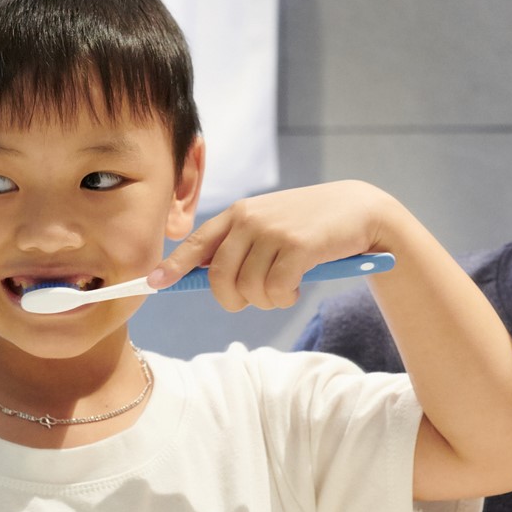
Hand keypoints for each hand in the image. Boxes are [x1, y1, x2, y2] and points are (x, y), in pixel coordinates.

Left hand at [146, 181, 405, 311]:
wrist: (359, 211)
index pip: (196, 243)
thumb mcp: (270, 225)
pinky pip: (276, 290)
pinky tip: (298, 285)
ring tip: (285, 288)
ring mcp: (273, 231)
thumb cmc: (311, 225)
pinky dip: (285, 297)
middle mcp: (250, 219)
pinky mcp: (298, 246)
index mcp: (238, 214)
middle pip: (219, 279)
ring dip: (267, 301)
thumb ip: (241, 245)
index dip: (173, 267)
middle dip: (234, 300)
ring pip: (249, 289)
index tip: (153, 284)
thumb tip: (209, 279)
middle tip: (256, 299)